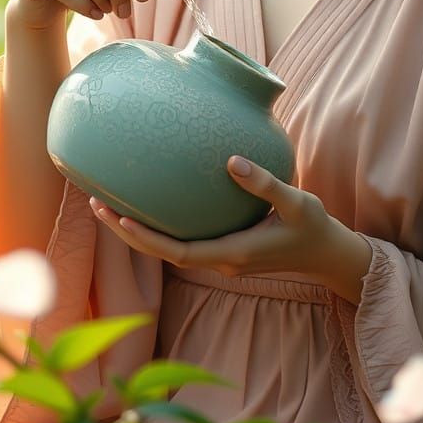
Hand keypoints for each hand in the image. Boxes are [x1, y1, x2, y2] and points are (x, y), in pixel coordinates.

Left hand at [89, 155, 339, 281]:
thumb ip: (265, 183)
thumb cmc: (312, 227)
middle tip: (96, 204)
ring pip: (169, 250)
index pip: (178, 253)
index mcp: (231, 254)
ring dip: (138, 232)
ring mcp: (220, 258)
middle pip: (162, 254)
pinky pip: (182, 241)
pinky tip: (150, 202)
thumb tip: (231, 161)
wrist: (326, 253)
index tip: (121, 217)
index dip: (147, 238)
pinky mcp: (223, 249)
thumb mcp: (296, 201)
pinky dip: (159, 227)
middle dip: (128, 234)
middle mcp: (219, 261)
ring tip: (108, 203)